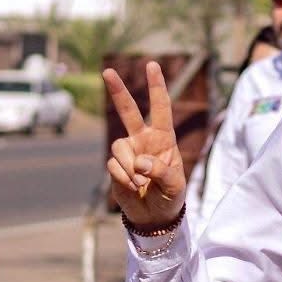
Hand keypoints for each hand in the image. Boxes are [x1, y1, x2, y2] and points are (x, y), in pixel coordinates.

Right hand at [103, 61, 185, 227]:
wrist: (154, 216)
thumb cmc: (170, 196)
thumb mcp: (174, 186)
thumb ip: (161, 172)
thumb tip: (140, 163)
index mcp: (164, 138)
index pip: (161, 108)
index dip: (156, 87)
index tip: (152, 65)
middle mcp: (144, 139)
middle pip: (129, 111)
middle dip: (118, 91)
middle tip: (107, 71)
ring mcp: (128, 152)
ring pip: (119, 147)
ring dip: (129, 167)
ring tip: (141, 183)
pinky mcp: (115, 166)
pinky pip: (113, 166)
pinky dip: (123, 178)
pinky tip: (133, 188)